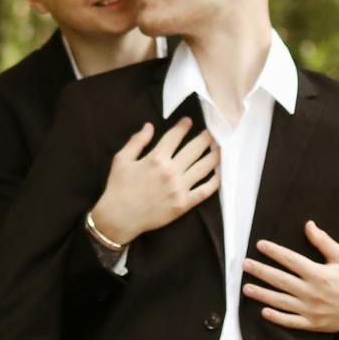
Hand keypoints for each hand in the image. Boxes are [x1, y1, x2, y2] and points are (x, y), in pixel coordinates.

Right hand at [91, 116, 218, 250]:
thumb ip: (137, 141)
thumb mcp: (121, 159)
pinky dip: (213, 183)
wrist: (119, 218)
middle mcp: (171, 171)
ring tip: (220, 149)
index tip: (189, 121)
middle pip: (194, 150)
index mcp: (156, 158)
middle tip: (213, 132)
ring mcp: (179, 188)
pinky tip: (218, 176)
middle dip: (205, 138)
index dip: (183, 127)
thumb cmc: (118, 188)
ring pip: (203, 168)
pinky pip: (203, 192)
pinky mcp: (183, 204)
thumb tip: (149, 126)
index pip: (174, 137)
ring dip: (214, 156)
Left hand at [242, 219, 338, 334]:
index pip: (291, 260)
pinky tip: (263, 311)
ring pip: (281, 301)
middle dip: (260, 271)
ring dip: (262, 294)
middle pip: (280, 280)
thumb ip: (324, 242)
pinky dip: (276, 317)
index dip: (274, 252)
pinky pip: (291, 321)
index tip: (260, 245)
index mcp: (320, 274)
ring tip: (245, 288)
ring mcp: (311, 310)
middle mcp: (312, 292)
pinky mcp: (313, 323)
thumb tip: (309, 225)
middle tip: (244, 264)